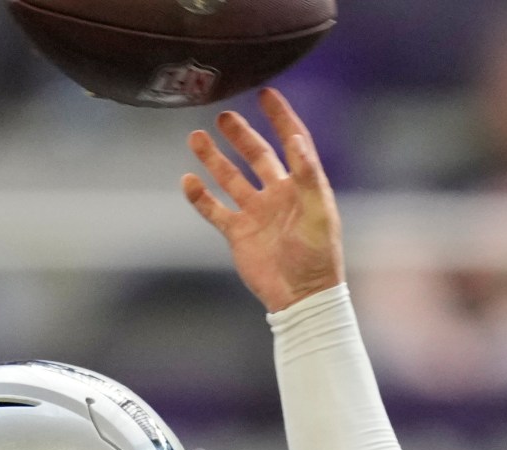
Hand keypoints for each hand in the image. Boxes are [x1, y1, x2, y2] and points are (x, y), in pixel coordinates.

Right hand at [182, 89, 344, 312]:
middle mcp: (278, 195)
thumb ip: (308, 175)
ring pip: (230, 178)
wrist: (301, 298)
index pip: (292, 142)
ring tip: (196, 137)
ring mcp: (256, 213)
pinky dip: (200, 196)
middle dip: (241, 135)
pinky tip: (187, 180)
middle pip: (256, 155)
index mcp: (302, 186)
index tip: (266, 94)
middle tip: (223, 116)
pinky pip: (215, 210)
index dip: (281, 118)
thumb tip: (296, 139)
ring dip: (214, 158)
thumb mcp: (319, 212)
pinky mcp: (238, 234)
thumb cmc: (318, 256)